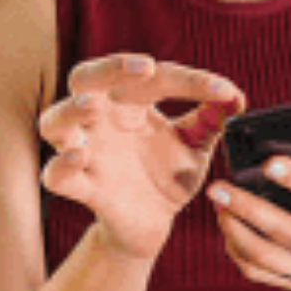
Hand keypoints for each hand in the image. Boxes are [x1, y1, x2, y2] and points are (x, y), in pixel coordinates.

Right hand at [40, 54, 245, 261]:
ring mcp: (86, 153)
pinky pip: (55, 176)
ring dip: (70, 111)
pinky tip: (78, 156)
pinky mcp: (82, 188)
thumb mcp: (195, 145)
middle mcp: (101, 121)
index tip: (223, 90)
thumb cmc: (168, 175)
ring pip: (54, 122)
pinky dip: (60, 165)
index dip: (188, 80)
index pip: (150, 77)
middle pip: (84, 78)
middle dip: (108, 68)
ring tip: (90, 107)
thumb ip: (212, 120)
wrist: (153, 223)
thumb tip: (237, 96)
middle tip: (144, 67)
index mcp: (128, 103)